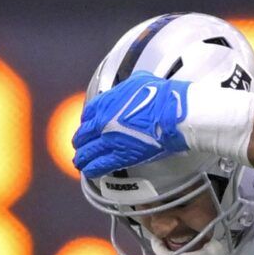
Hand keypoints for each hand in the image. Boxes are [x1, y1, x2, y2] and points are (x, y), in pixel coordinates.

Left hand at [73, 73, 192, 177]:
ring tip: (81, 162)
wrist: (172, 114)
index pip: (87, 114)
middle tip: (81, 145)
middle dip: (81, 141)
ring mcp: (110, 140)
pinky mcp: (121, 156)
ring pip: (88, 152)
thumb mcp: (138, 82)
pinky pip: (101, 165)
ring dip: (83, 158)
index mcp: (105, 103)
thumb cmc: (161, 97)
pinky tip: (90, 172)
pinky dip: (93, 170)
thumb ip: (127, 88)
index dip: (87, 121)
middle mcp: (102, 122)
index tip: (88, 125)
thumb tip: (130, 89)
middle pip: (84, 134)